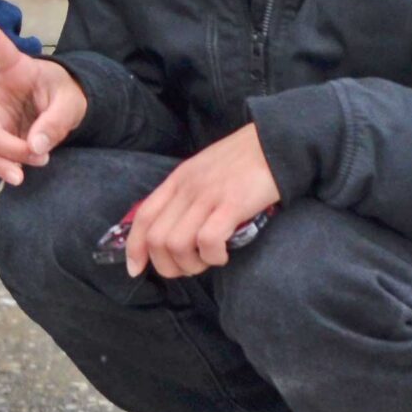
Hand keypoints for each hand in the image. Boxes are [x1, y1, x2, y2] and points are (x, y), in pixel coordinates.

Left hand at [126, 124, 280, 278]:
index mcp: (177, 180)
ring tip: (208, 261)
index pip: (143, 217)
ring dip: (190, 264)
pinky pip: (207, 240)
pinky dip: (212, 256)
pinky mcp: (232, 204)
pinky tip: (223, 255)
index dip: (134, 248)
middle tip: (188, 268)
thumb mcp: (203, 171)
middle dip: (166, 266)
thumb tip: (174, 227)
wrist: (277, 141)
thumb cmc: (244, 160)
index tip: (136, 269)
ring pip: (177, 244)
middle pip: (156, 239)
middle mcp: (187, 188)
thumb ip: (187, 194)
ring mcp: (208, 195)